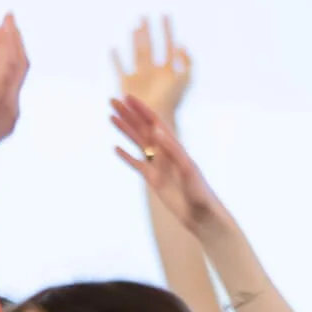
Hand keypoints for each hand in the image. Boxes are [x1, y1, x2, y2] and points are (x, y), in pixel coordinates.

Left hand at [0, 16, 28, 161]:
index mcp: (5, 120)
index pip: (9, 85)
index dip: (2, 64)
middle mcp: (11, 109)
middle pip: (18, 69)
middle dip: (12, 46)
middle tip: (4, 24)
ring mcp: (8, 100)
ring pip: (17, 60)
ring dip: (11, 37)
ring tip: (5, 17)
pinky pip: (9, 60)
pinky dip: (6, 41)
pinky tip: (0, 26)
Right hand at [110, 96, 228, 237]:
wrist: (200, 214)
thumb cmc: (199, 191)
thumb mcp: (187, 168)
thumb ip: (172, 149)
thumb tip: (155, 130)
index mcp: (174, 145)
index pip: (153, 122)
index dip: (140, 109)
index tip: (126, 97)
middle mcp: (164, 151)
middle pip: (142, 128)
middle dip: (128, 114)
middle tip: (112, 101)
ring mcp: (157, 165)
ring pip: (137, 143)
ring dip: (124, 130)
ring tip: (111, 118)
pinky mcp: (153, 179)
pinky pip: (136, 164)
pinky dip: (126, 156)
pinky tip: (116, 148)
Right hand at [112, 17, 191, 123]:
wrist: (154, 118)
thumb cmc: (172, 102)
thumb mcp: (185, 79)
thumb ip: (186, 61)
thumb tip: (180, 45)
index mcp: (168, 69)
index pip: (168, 44)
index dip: (167, 29)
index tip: (164, 15)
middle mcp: (153, 71)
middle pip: (151, 45)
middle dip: (149, 31)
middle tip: (145, 15)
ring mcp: (139, 76)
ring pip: (137, 53)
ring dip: (136, 40)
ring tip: (135, 27)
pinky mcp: (126, 83)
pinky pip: (120, 68)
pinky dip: (116, 59)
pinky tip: (113, 49)